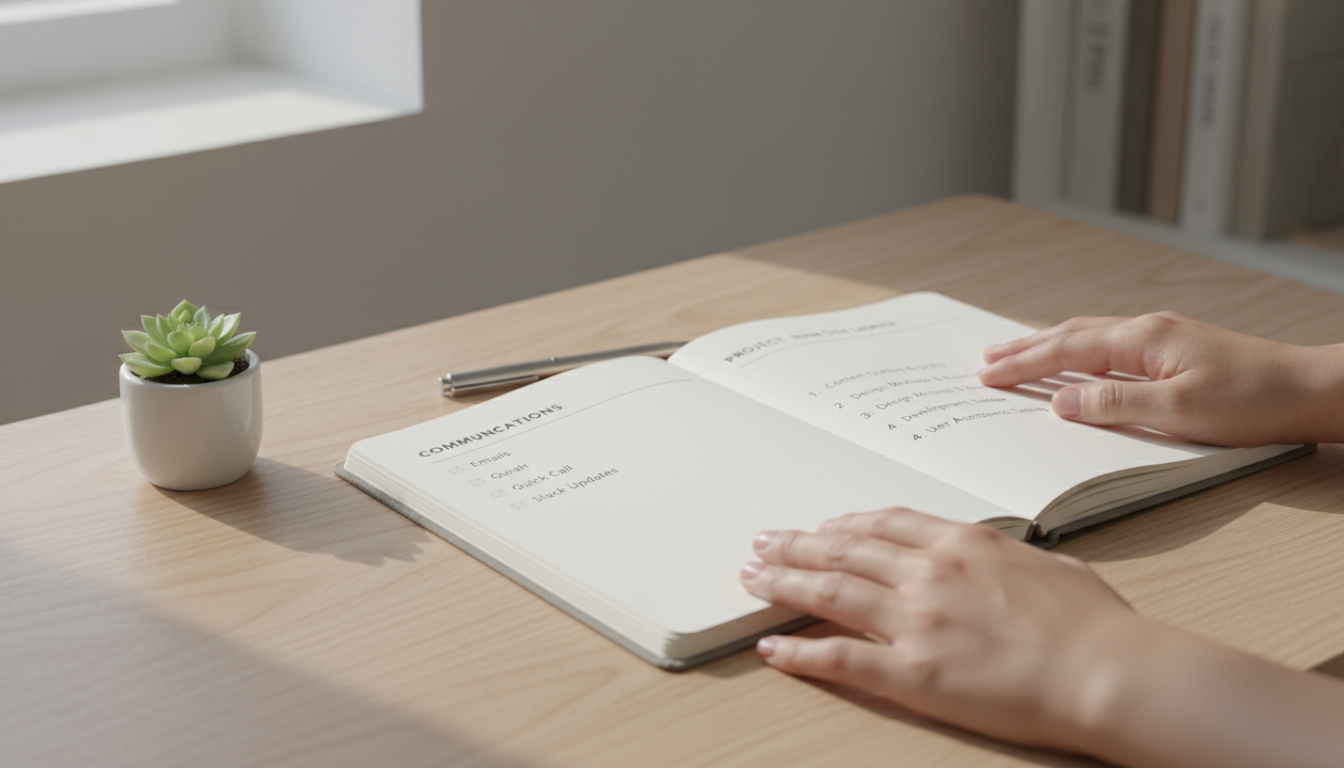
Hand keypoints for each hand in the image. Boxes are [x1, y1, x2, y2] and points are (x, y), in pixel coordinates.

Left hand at [739, 507, 1147, 752]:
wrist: (1109, 672)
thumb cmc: (1095, 625)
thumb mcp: (1050, 565)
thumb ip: (1007, 557)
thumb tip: (997, 557)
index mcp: (963, 543)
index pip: (885, 523)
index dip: (844, 524)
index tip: (821, 525)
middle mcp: (929, 572)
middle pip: (844, 549)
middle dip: (797, 544)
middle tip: (763, 541)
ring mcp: (915, 619)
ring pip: (830, 590)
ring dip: (783, 581)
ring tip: (752, 576)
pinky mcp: (910, 671)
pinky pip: (838, 656)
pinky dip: (798, 651)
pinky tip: (771, 647)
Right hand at [977, 312, 1343, 445]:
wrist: (1309, 390)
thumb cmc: (1254, 403)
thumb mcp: (1178, 413)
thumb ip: (1114, 405)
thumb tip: (1062, 401)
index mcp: (1143, 340)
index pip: (1066, 351)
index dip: (1023, 364)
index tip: (987, 373)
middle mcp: (1148, 331)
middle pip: (1070, 334)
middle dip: (1024, 348)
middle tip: (985, 358)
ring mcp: (1162, 337)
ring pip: (1088, 335)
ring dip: (1047, 345)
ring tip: (1015, 354)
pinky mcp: (1174, 349)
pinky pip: (1108, 343)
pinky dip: (1076, 349)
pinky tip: (1073, 357)